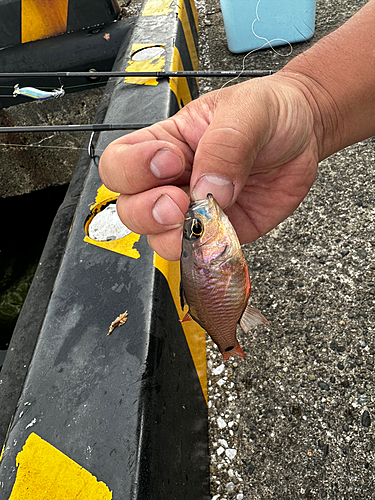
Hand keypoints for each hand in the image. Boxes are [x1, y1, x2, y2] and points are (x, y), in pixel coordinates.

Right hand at [99, 74, 319, 260]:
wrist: (304, 134)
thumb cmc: (269, 111)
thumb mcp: (248, 110)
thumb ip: (225, 145)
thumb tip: (208, 190)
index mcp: (166, 143)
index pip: (119, 162)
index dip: (133, 168)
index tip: (171, 160)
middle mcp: (173, 180)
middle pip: (129, 208)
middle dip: (147, 211)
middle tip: (179, 202)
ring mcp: (195, 211)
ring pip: (158, 237)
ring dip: (173, 237)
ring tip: (203, 219)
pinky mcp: (220, 233)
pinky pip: (201, 253)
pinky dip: (206, 254)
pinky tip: (222, 237)